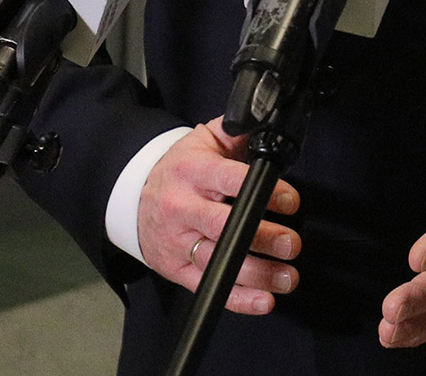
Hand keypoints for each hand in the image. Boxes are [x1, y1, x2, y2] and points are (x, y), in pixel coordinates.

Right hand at [137, 120, 302, 313]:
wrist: (133, 195)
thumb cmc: (180, 169)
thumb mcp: (204, 140)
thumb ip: (236, 131)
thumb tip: (268, 124)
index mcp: (191, 172)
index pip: (231, 180)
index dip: (263, 191)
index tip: (291, 200)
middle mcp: (182, 207)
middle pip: (224, 226)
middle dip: (262, 237)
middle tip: (292, 244)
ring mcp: (177, 241)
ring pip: (218, 261)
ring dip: (257, 274)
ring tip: (288, 276)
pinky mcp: (176, 268)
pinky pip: (207, 286)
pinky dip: (237, 299)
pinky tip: (264, 300)